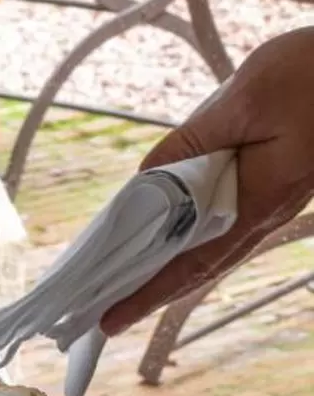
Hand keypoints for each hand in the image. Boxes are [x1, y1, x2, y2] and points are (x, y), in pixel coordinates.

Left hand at [105, 28, 313, 332]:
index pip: (193, 261)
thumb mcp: (243, 103)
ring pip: (213, 245)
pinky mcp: (275, 182)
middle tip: (103, 315)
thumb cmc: (313, 76)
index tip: (111, 319)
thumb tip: (148, 176)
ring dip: (168, 267)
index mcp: (260, 199)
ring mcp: (274, 200)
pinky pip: (224, 219)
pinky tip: (165, 232)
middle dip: (150, 291)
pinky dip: (189, 233)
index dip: (150, 292)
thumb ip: (192, 141)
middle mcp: (268, 210)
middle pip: (200, 264)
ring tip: (123, 283)